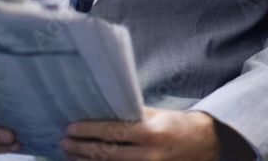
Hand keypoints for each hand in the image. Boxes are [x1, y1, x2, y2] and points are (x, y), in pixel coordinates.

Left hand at [61, 107, 220, 160]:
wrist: (204, 144)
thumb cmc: (177, 124)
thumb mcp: (157, 114)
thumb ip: (132, 116)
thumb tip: (101, 113)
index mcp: (151, 132)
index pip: (112, 131)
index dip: (89, 130)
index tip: (70, 127)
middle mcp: (148, 155)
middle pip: (106, 153)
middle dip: (80, 148)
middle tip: (64, 141)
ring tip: (69, 153)